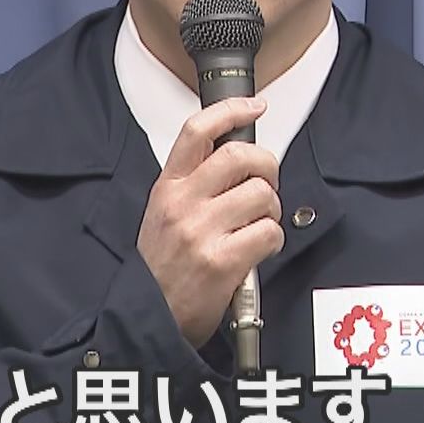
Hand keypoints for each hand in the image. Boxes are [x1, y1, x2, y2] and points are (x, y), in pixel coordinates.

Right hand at [136, 97, 284, 347]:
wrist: (150, 316)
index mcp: (167, 187)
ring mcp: (202, 230)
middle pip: (241, 156)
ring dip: (271, 210)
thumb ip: (193, 184)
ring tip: (258, 225)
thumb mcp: (162, 214)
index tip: (254, 106)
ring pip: (262, 194)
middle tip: (266, 184)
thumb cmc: (161, 268)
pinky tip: (259, 249)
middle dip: (267, 167)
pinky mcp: (222, 260)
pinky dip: (273, 240)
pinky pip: (269, 232)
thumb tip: (237, 159)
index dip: (231, 110)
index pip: (198, 131)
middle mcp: (182, 203)